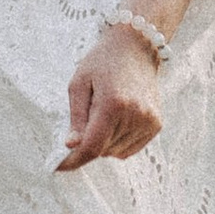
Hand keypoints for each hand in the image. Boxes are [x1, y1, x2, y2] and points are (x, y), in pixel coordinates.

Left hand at [55, 23, 162, 169]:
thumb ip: (76, 118)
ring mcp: (148, 121)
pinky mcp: (156, 124)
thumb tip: (72, 146)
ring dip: (103, 143)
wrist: (136, 46)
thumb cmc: (102, 62)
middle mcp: (135, 114)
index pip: (91, 146)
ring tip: (103, 114)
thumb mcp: (79, 83)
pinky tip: (115, 121)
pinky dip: (118, 143)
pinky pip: (130, 149)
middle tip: (84, 120)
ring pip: (115, 152)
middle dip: (87, 143)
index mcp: (112, 103)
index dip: (73, 160)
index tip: (58, 167)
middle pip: (102, 150)